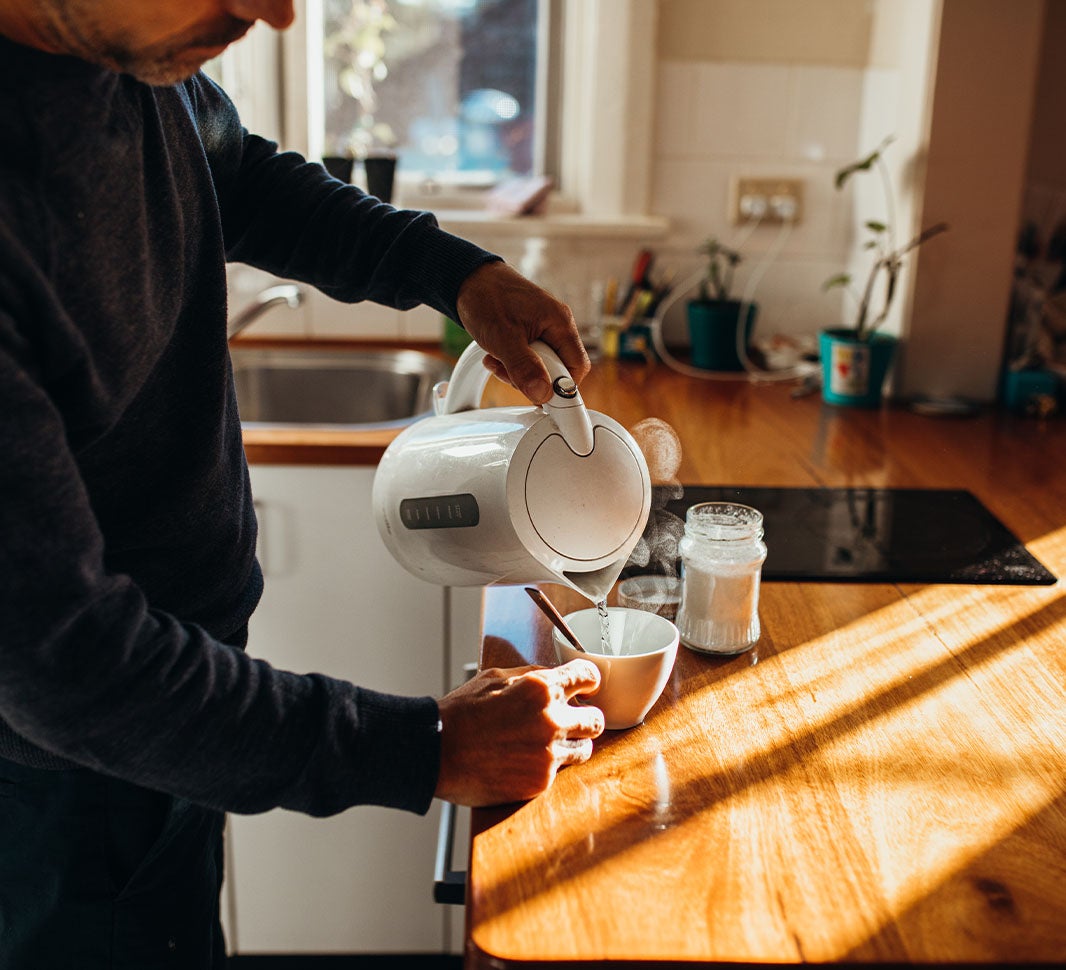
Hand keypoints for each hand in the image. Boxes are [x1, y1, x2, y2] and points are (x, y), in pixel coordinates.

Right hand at [434, 660, 603, 806]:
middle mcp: (551, 719)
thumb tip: (553, 675)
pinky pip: (561, 771)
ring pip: (586, 748)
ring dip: (573, 745)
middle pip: (596, 719)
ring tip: (549, 745)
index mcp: (541, 688)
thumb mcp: (494, 677)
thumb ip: (531, 676)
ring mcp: (548, 752)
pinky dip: (548, 766)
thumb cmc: (461, 713)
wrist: (437, 752)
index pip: (588, 676)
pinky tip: (526, 762)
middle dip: (586, 718)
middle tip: (572, 721)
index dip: (589, 681)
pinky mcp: (541, 780)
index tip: (586, 687)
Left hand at [455, 261, 590, 403]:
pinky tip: (495, 356)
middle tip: (509, 373)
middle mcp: (556, 326)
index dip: (562, 388)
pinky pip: (529, 358)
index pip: (577, 367)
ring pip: (541, 366)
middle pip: (559, 369)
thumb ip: (524, 367)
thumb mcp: (503, 338)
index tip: (542, 399)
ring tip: (497, 361)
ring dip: (518, 372)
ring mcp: (544, 329)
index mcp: (560, 323)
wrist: (468, 280)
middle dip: (532, 378)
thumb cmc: (486, 298)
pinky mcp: (530, 333)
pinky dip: (512, 363)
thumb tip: (542, 394)